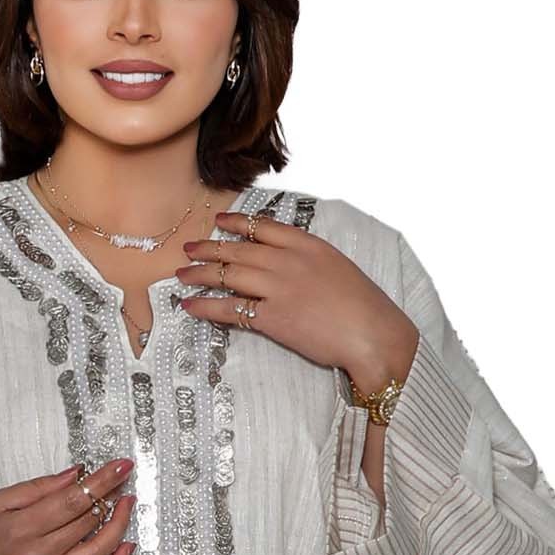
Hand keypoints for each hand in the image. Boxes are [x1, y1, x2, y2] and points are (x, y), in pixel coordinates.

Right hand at [0, 456, 137, 554]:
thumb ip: (34, 489)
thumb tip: (73, 475)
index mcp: (20, 528)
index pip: (74, 499)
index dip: (103, 480)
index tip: (121, 466)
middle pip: (89, 521)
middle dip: (112, 496)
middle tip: (122, 481)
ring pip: (99, 550)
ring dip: (120, 525)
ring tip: (127, 506)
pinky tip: (126, 547)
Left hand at [174, 212, 419, 391]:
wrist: (372, 333)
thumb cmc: (363, 307)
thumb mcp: (338, 268)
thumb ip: (311, 261)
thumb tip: (290, 264)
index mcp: (307, 245)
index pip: (264, 227)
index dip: (237, 223)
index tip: (220, 220)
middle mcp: (288, 261)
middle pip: (239, 249)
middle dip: (210, 247)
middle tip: (189, 248)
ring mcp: (278, 288)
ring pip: (229, 275)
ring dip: (201, 273)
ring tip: (182, 275)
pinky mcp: (272, 318)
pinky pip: (230, 309)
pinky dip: (206, 306)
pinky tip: (190, 306)